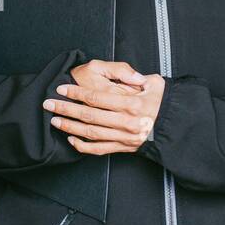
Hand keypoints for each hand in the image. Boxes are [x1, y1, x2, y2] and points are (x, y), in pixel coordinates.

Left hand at [42, 60, 165, 155]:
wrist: (175, 126)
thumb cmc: (165, 102)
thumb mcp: (155, 83)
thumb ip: (136, 76)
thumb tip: (125, 74)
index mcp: (132, 104)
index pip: (96, 98)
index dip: (76, 93)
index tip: (62, 89)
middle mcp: (126, 122)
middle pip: (89, 115)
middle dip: (66, 109)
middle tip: (49, 104)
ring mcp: (123, 137)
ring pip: (91, 133)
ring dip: (70, 127)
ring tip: (56, 121)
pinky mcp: (124, 147)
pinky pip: (100, 149)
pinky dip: (84, 146)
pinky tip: (72, 140)